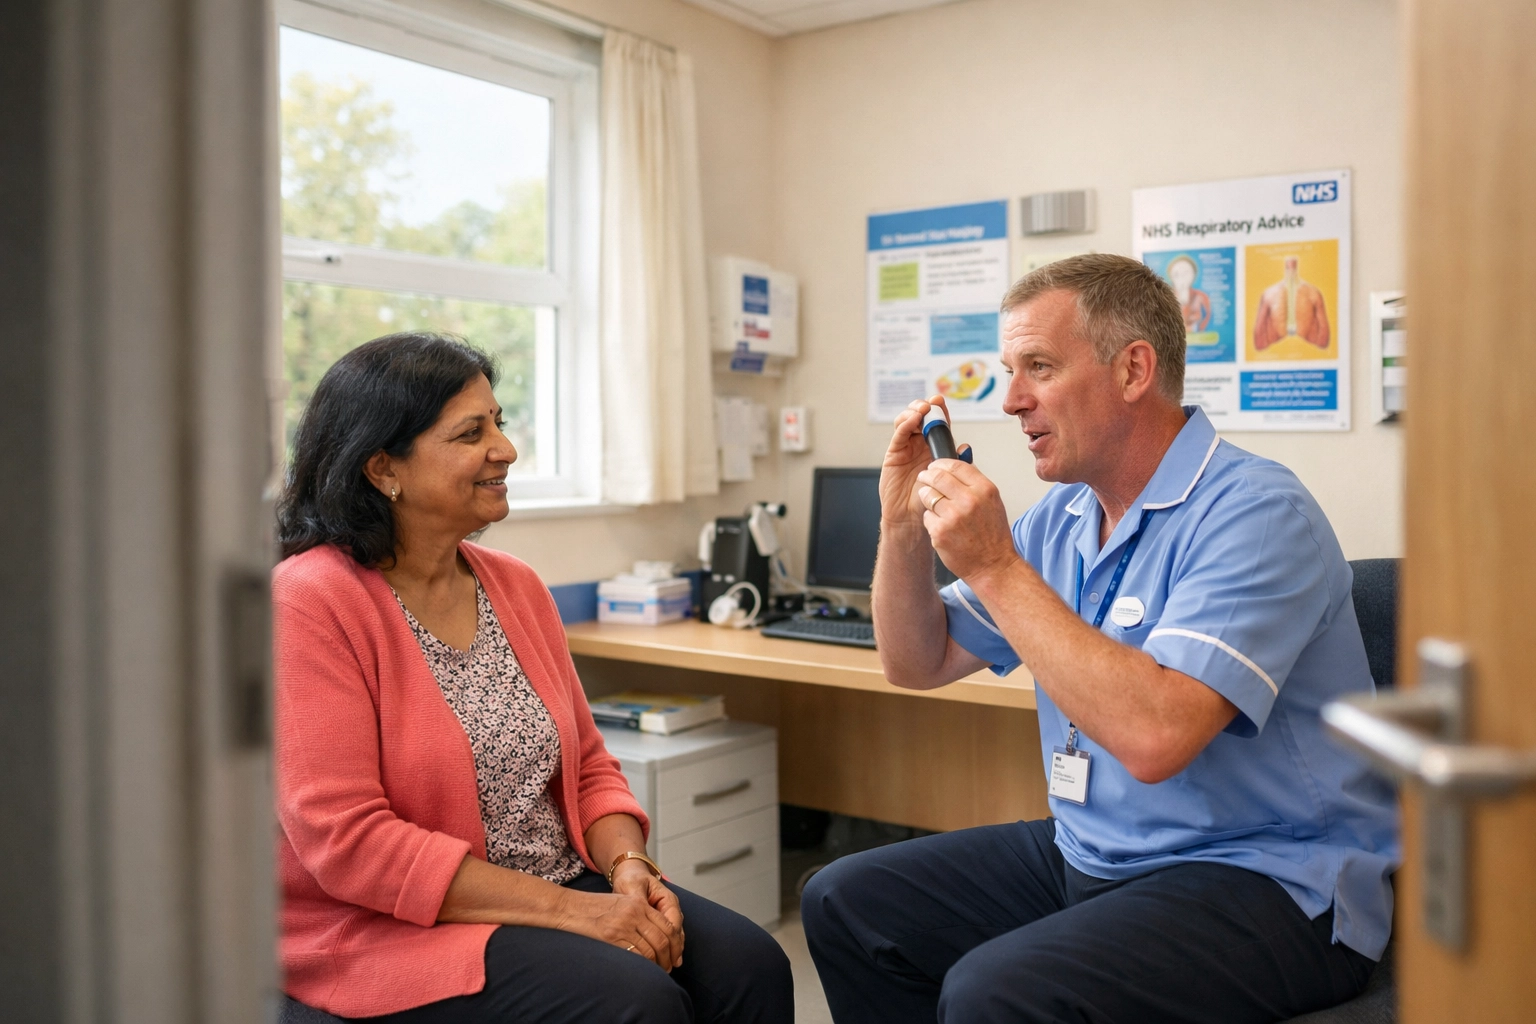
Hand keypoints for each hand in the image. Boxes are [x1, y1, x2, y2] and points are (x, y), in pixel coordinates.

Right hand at [554, 881, 683, 970]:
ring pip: (651, 949)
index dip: (675, 943)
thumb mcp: (620, 903)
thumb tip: (657, 934)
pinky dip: (643, 964)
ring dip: (658, 964)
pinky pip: (635, 955)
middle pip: (662, 939)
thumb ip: (640, 913)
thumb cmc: (592, 907)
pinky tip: (643, 969)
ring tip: (658, 971)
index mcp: (638, 903)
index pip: (667, 925)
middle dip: (669, 957)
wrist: (568, 907)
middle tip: (668, 967)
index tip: (675, 954)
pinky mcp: (611, 938)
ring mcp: (623, 925)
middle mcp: (634, 913)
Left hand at [611, 861, 684, 965]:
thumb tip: (639, 907)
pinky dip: (670, 948)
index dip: (670, 940)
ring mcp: (669, 914)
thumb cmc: (630, 879)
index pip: (673, 922)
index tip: (664, 954)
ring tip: (668, 968)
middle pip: (677, 932)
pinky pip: (671, 936)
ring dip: (673, 952)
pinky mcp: (663, 921)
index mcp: (666, 898)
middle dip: (674, 950)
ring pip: (676, 936)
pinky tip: (669, 960)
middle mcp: (671, 907)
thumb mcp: (631, 886)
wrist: (631, 875)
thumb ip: (636, 897)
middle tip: (666, 967)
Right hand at [881, 396, 970, 530]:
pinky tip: (912, 420)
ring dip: (914, 412)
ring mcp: (906, 447)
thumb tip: (965, 447)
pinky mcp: (894, 454)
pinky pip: (898, 435)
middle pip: (920, 417)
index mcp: (935, 447)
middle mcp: (919, 444)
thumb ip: (956, 463)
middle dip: (925, 407)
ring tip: (922, 411)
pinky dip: (904, 424)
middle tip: (932, 403)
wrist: (912, 518)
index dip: (939, 410)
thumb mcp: (949, 480)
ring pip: (906, 421)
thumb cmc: (931, 501)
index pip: (938, 423)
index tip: (941, 401)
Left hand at [914, 458, 1016, 581]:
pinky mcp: (940, 531)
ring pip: (928, 495)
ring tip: (935, 505)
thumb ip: (975, 482)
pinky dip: (931, 520)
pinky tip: (941, 526)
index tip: (935, 465)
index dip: (941, 463)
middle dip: (927, 475)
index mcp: (984, 489)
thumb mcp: (992, 502)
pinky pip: (927, 516)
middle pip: (937, 477)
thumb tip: (960, 459)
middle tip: (924, 477)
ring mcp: (953, 516)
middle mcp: (969, 500)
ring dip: (927, 497)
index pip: (956, 465)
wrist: (993, 565)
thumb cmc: (993, 536)